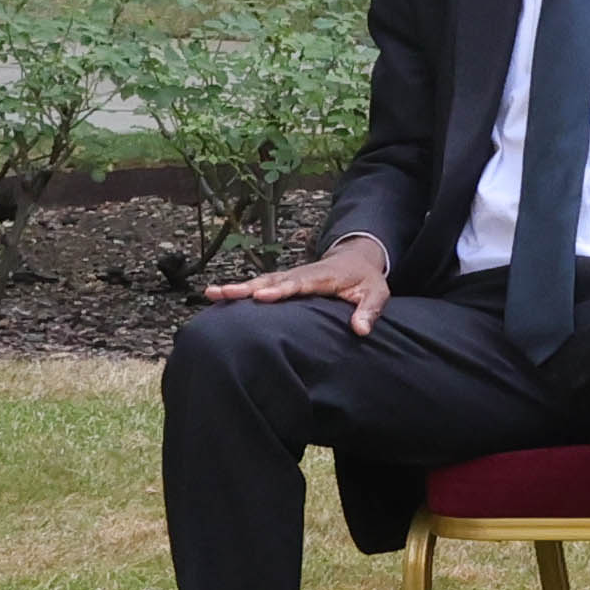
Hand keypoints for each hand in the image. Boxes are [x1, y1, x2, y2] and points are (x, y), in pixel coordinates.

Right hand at [211, 230, 393, 332]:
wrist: (356, 258)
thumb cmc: (366, 279)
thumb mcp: (377, 293)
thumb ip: (369, 310)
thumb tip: (360, 330)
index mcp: (323, 277)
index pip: (299, 284)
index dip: (280, 290)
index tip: (261, 296)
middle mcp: (301, 275)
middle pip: (272, 281)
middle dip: (248, 287)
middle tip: (224, 293)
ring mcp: (289, 277)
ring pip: (261, 281)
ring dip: (237, 288)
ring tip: (212, 293)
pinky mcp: (282, 282)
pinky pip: (259, 285)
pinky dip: (239, 290)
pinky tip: (216, 296)